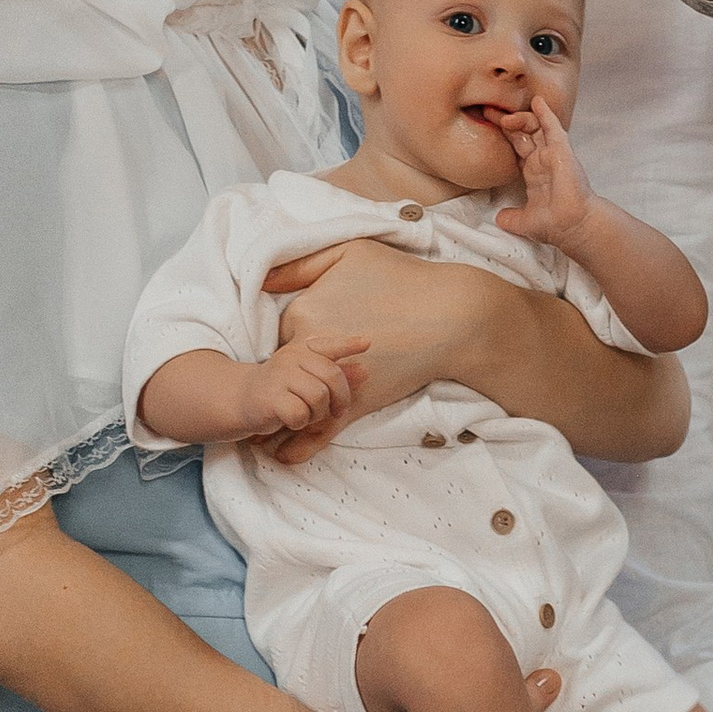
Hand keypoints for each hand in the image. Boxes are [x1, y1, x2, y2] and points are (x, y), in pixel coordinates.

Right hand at [243, 334, 365, 454]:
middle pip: (332, 377)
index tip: (367, 343)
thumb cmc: (280, 390)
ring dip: (317, 414)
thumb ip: (335, 374)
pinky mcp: (270, 398)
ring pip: (319, 397)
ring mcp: (279, 376)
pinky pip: (301, 414)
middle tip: (334, 411)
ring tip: (306, 414)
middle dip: (339, 399)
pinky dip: (300, 422)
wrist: (240, 400)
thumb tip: (365, 371)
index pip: (328, 346)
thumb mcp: (307, 378)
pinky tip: (290, 419)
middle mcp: (290, 358)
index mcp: (301, 351)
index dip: (348, 344)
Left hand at [261, 240, 491, 435]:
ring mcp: (331, 381)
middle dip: (280, 384)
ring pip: (295, 403)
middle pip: (283, 373)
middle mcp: (309, 351)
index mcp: (302, 314)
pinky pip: (319, 430)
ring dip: (281, 417)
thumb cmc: (403, 278)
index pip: (278, 335)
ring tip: (263, 435)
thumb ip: (302, 265)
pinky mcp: (355, 405)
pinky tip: (285, 458)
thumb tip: (264, 282)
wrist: (449, 314)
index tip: (288, 355)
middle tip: (272, 396)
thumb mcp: (349, 253)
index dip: (284, 347)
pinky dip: (301, 445)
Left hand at [495, 96, 593, 251]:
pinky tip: (537, 101)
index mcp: (535, 173)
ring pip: (535, 127)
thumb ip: (512, 218)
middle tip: (488, 111)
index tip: (488, 126)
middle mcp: (543, 161)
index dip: (505, 136)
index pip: (517, 148)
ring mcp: (553, 154)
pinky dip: (545, 113)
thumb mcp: (525, 221)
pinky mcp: (562, 150)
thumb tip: (499, 219)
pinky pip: (552, 127)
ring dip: (520, 117)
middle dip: (506, 122)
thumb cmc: (555, 224)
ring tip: (504, 114)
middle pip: (523, 134)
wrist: (572, 225)